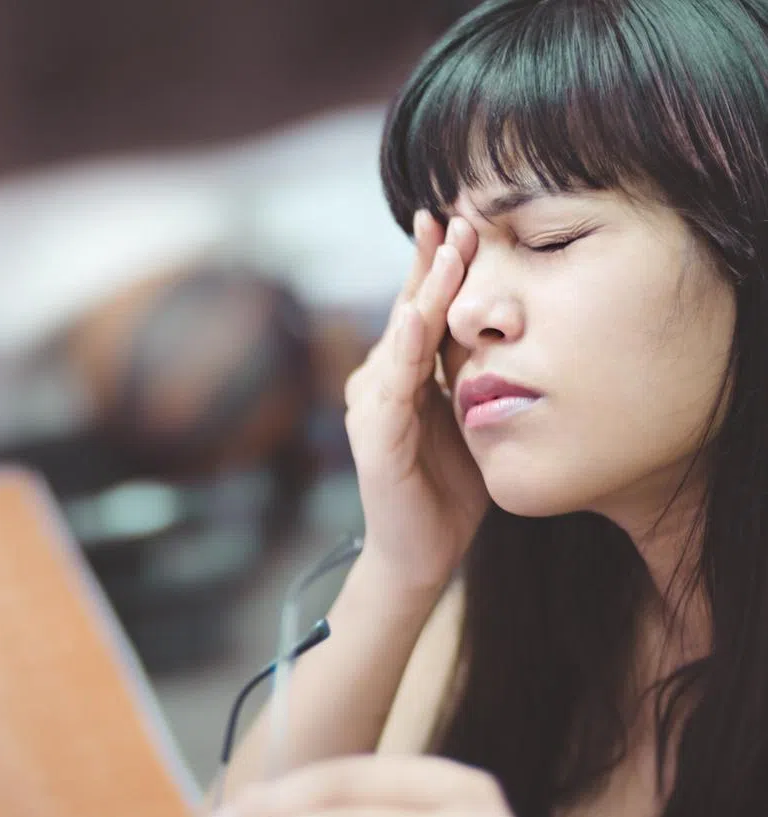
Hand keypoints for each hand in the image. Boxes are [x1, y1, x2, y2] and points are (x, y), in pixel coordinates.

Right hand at [345, 211, 488, 591]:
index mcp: (403, 376)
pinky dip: (405, 350)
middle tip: (455, 210)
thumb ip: (469, 374)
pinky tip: (417, 317)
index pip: (422, 308)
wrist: (420, 554)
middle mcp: (379, 382)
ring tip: (447, 247)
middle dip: (432, 261)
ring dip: (423, 292)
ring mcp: (371, 408)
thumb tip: (498, 323)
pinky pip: (394, 388)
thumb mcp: (468, 417)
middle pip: (408, 310)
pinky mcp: (375, 439)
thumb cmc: (446, 490)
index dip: (440, 264)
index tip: (464, 215)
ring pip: (400, 339)